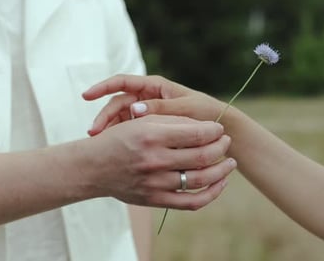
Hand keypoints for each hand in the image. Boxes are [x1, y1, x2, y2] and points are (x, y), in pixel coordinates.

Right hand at [82, 114, 234, 209]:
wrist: (93, 167)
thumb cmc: (119, 139)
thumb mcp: (142, 121)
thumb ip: (172, 121)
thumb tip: (206, 128)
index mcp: (152, 135)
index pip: (196, 133)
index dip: (214, 130)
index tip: (219, 129)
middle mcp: (155, 160)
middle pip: (202, 156)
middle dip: (221, 148)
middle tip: (226, 142)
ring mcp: (155, 182)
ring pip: (201, 179)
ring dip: (222, 171)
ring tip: (230, 163)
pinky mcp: (155, 199)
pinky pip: (191, 202)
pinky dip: (211, 194)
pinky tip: (220, 184)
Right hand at [83, 75, 225, 135]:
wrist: (216, 127)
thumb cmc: (205, 111)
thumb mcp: (184, 108)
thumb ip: (163, 108)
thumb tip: (136, 111)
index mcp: (153, 86)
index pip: (123, 82)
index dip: (104, 86)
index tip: (87, 95)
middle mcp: (147, 99)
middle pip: (118, 104)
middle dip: (104, 116)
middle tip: (94, 132)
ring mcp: (145, 116)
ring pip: (120, 121)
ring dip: (109, 130)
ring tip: (100, 144)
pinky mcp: (147, 130)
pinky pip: (129, 133)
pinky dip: (120, 140)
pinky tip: (112, 151)